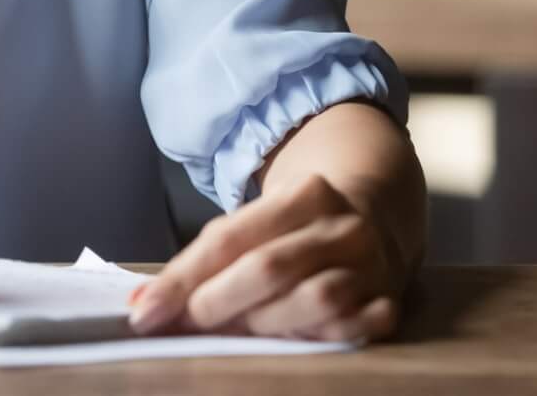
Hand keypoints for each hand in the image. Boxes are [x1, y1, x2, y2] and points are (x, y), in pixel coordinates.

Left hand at [128, 172, 406, 342]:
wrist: (375, 215)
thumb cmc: (295, 228)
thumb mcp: (256, 223)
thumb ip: (206, 260)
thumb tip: (147, 304)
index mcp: (303, 194)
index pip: (230, 238)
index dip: (183, 278)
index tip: (145, 311)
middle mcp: (341, 226)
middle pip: (268, 268)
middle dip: (218, 302)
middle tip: (187, 324)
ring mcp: (372, 265)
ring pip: (314, 301)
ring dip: (265, 325)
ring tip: (239, 333)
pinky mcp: (390, 302)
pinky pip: (353, 329)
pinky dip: (318, 338)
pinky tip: (293, 341)